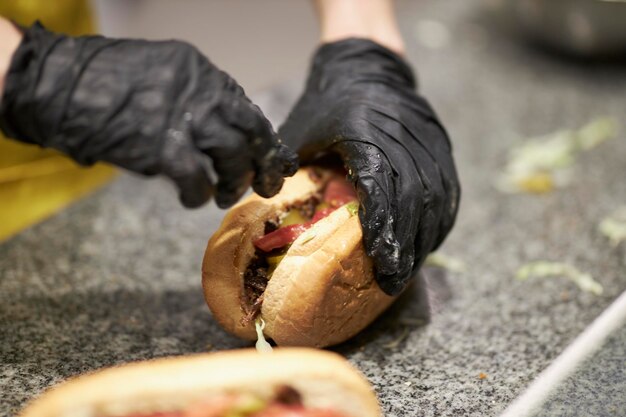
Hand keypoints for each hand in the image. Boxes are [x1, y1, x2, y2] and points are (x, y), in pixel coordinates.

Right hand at [0, 22, 296, 207]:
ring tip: (224, 196)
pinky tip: (192, 199)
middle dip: (266, 163)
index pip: (247, 109)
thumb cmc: (102, 83)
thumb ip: (194, 100)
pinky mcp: (163, 148)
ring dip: (235, 182)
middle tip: (268, 186)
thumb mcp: (161, 77)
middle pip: (253, 130)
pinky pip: (198, 180)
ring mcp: (185, 118)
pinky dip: (199, 195)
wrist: (56, 83)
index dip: (263, 139)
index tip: (270, 159)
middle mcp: (202, 91)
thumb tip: (221, 132)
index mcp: (202, 73)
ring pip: (234, 156)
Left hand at [279, 39, 459, 294]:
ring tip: (410, 268)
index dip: (384, 230)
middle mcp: (402, 139)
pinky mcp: (440, 144)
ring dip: (425, 238)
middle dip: (406, 246)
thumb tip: (264, 210)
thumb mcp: (299, 131)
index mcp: (365, 136)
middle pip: (414, 201)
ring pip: (436, 197)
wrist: (364, 65)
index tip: (381, 264)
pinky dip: (440, 219)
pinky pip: (448, 188)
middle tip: (393, 280)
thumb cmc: (326, 103)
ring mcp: (427, 141)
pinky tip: (429, 242)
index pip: (382, 189)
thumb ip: (287, 169)